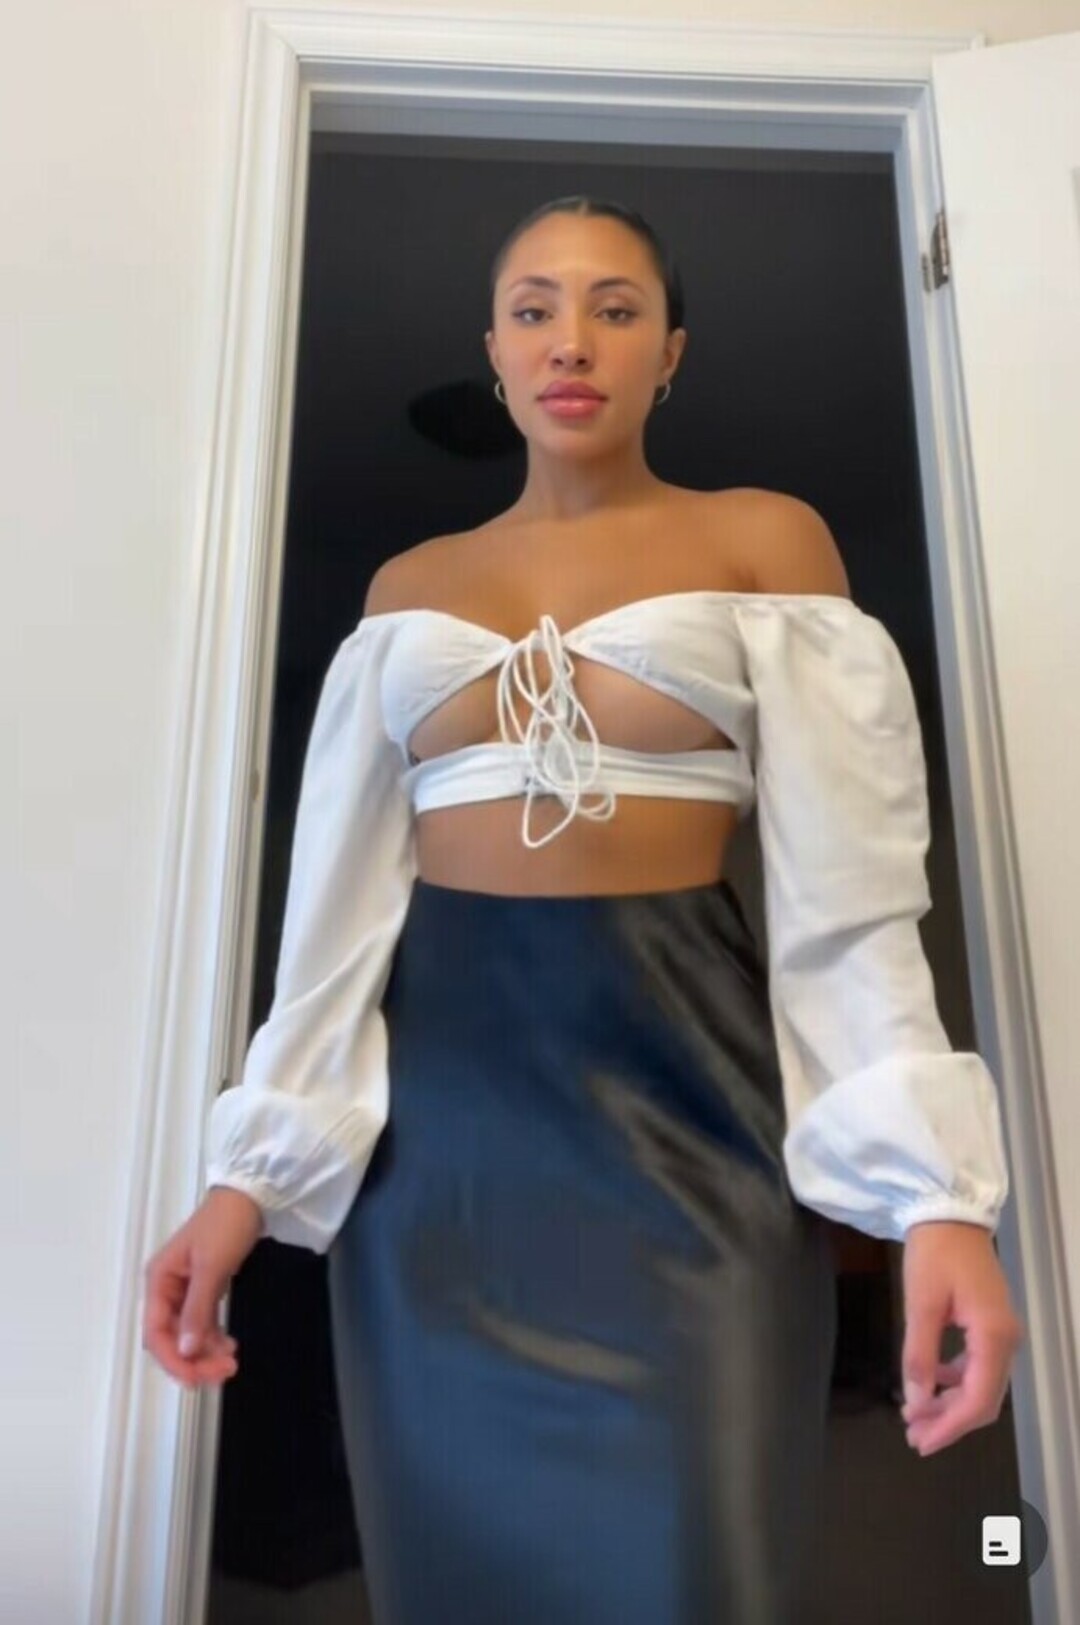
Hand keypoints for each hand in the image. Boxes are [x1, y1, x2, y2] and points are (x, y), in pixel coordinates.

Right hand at [142, 1187, 264, 1389]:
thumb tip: (186, 1350)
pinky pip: (201, 1322)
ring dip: (204, 1352)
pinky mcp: (203, 1288)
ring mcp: (184, 1289)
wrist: (250, 1197)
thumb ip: (197, 1310)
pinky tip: (228, 1347)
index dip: (172, 1360)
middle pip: (170, 1337)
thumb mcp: (212, 1267)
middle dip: (192, 1359)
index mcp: (159, 1280)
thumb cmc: (226, 1225)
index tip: (195, 1378)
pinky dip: (212, 1337)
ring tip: (230, 1363)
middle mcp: (166, 1288)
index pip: (156, 1333)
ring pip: (187, 1333)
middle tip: (223, 1372)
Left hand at [899, 1220, 1023, 1456]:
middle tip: (913, 1435)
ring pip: (981, 1386)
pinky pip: (978, 1366)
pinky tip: (931, 1382)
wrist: (950, 1212)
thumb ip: (920, 1356)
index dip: (950, 1427)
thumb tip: (918, 1402)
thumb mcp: (920, 1304)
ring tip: (915, 1414)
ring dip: (950, 1404)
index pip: (978, 1401)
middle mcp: (1007, 1341)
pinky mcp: (992, 1324)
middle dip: (949, 1421)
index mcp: (994, 1337)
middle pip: (984, 1400)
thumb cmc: (934, 1253)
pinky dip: (955, 1381)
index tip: (921, 1443)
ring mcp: (1002, 1333)